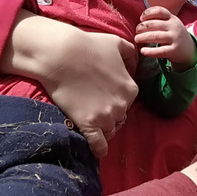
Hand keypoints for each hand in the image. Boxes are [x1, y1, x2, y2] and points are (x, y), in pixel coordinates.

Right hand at [0, 12, 137, 157]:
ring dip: (104, 129)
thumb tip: (136, 65)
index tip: (104, 96)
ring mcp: (106, 116)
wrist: (61, 54)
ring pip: (110, 131)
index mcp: (131, 89)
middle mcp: (122, 105)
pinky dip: (99, 149)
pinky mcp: (89, 124)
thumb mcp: (117, 43)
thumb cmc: (88, 46)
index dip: (116, 99)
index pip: (128, 102)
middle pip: (120, 117)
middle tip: (95, 106)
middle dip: (110, 114)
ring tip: (93, 125)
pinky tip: (97, 152)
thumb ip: (131, 54)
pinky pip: (99, 145)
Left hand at [135, 6, 196, 70]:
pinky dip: (149, 51)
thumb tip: (141, 18)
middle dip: (142, 27)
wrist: (189, 50)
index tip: (141, 18)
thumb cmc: (174, 35)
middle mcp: (174, 27)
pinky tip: (143, 51)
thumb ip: (159, 19)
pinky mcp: (173, 51)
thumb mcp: (171, 23)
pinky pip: (160, 51)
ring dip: (143, 37)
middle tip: (136, 31)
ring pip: (155, 36)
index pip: (159, 11)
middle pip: (154, 24)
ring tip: (136, 39)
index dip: (148, 13)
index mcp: (172, 18)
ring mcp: (174, 39)